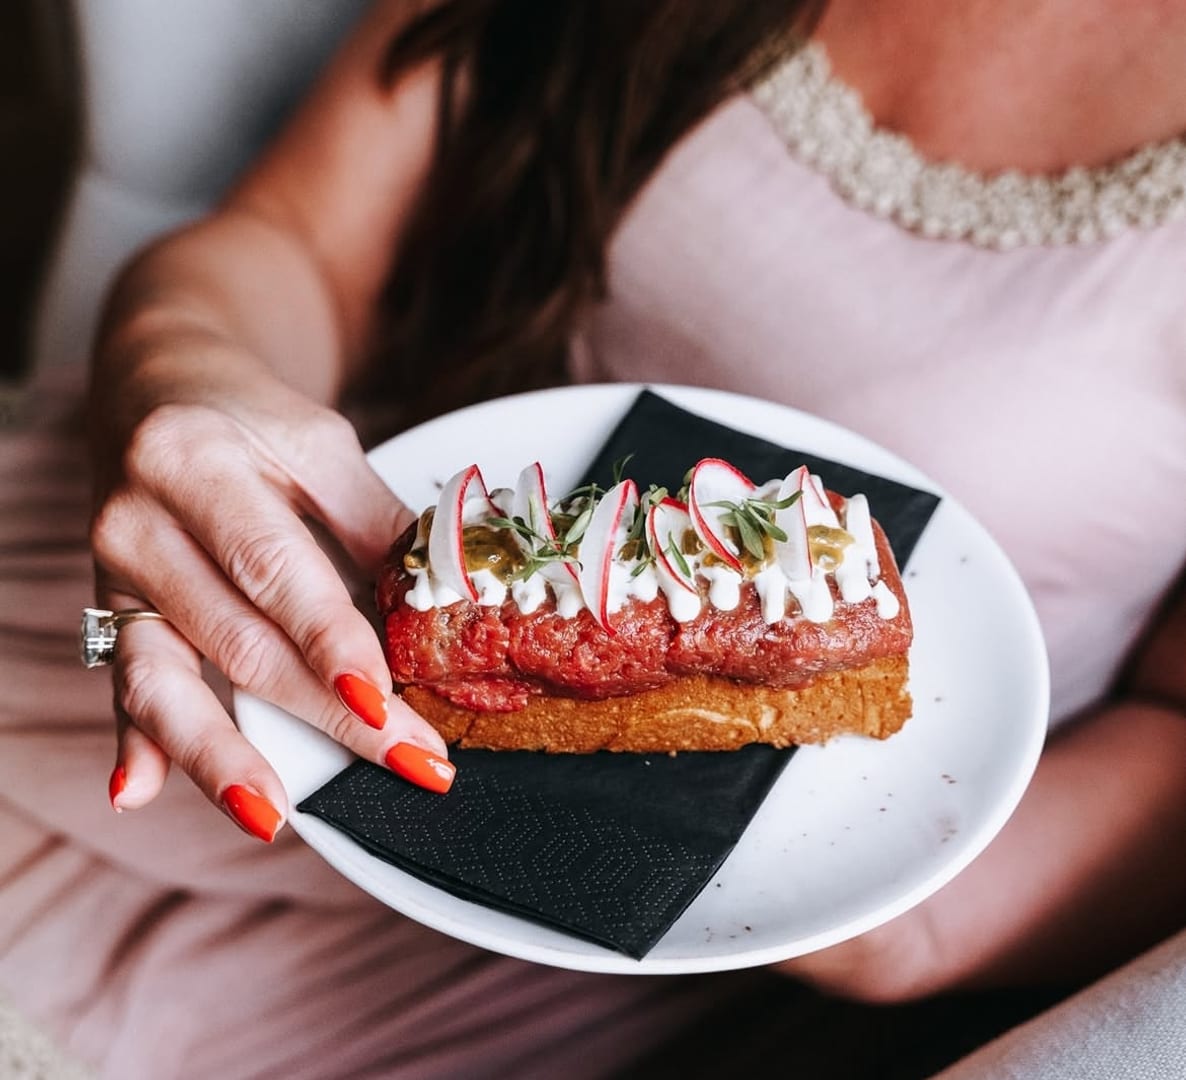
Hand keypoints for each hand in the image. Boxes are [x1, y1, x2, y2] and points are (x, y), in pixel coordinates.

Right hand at [89, 339, 454, 840]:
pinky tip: (138, 792)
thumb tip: (442, 609)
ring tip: (271, 815)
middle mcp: (139, 521)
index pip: (273, 567)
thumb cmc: (250, 415)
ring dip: (222, 755)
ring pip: (166, 678)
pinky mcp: (110, 607)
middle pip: (237, 639)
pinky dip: (134, 740)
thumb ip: (374, 524)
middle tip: (408, 761)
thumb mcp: (321, 444)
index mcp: (198, 463)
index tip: (383, 698)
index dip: (330, 638)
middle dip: (325, 713)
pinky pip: (122, 681)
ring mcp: (114, 572)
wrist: (154, 384)